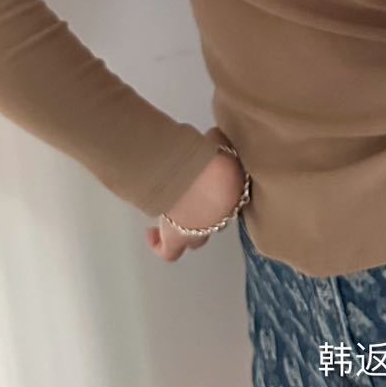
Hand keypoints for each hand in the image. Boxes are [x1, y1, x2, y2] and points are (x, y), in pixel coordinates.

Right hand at [145, 129, 244, 262]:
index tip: (208, 183)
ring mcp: (200, 231)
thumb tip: (213, 134)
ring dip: (185, 229)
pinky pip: (168, 251)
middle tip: (190, 201)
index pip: (231, 199)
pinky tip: (151, 233)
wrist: (193, 175)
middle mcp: (221, 216)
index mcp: (234, 192)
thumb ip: (217, 140)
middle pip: (216, 222)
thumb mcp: (218, 141)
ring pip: (195, 239)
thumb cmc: (208, 156)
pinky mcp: (176, 239)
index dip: (220, 192)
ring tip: (169, 218)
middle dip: (206, 214)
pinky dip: (160, 245)